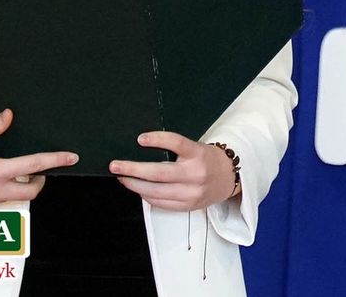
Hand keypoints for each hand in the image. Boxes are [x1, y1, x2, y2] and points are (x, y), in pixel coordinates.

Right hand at [0, 108, 77, 207]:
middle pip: (31, 192)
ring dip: (22, 187)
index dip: (55, 160)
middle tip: (42, 169)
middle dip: (41, 181)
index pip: (33, 167)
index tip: (71, 157)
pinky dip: (5, 191)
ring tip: (17, 171)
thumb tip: (10, 115)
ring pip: (15, 198)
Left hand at [111, 132, 237, 211]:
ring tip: (123, 178)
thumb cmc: (208, 159)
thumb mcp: (196, 148)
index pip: (177, 143)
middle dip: (133, 169)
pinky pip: (161, 203)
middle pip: (159, 173)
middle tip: (116, 166)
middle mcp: (195, 174)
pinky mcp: (187, 206)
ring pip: (156, 191)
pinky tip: (139, 189)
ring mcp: (191, 193)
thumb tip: (144, 149)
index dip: (158, 140)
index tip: (140, 139)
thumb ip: (176, 151)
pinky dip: (147, 196)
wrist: (229, 178)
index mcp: (198, 154)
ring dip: (135, 185)